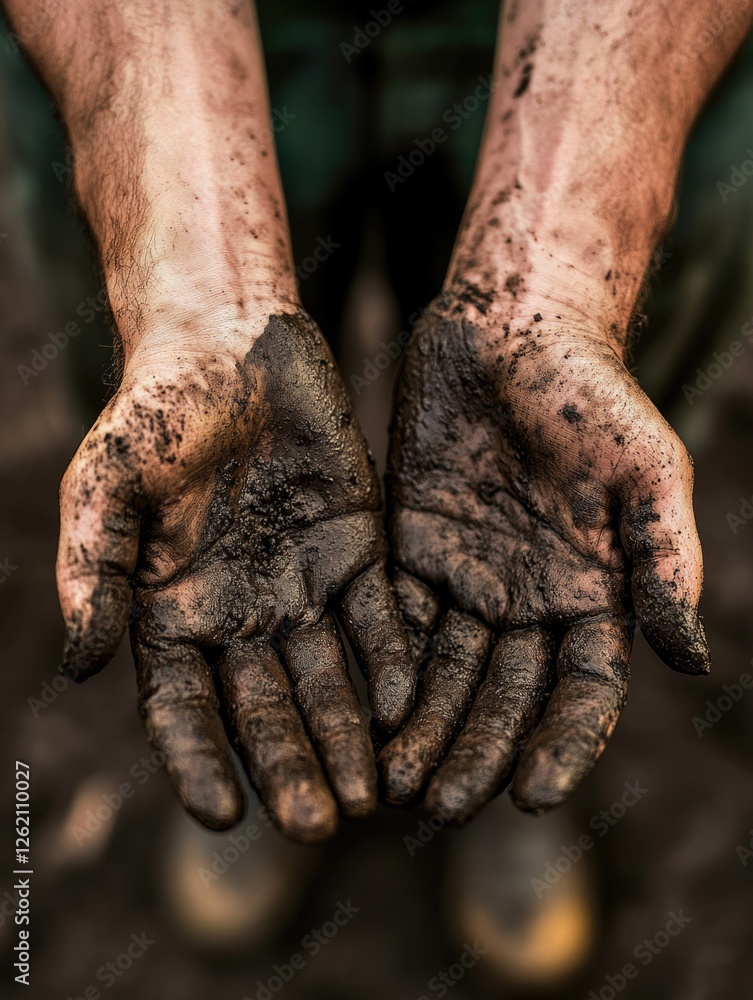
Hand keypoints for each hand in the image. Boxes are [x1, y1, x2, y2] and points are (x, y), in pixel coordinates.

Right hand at [57, 309, 414, 842]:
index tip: (222, 816)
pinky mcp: (357, 550)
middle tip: (322, 824)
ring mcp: (303, 587)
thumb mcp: (105, 485)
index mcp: (172, 612)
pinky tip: (407, 702)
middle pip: (265, 709)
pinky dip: (390, 658)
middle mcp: (241, 616)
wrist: (227, 343)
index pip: (182, 708)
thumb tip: (80, 665)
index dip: (196, 761)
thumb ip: (91, 570)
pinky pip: (377, 616)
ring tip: (376, 794)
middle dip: (292, 766)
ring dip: (350, 734)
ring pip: (329, 678)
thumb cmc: (154, 412)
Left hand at [379, 293, 707, 822]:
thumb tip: (692, 660)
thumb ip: (665, 561)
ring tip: (395, 785)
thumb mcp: (646, 472)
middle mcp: (530, 600)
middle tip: (441, 808)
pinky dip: (385, 668)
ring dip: (424, 728)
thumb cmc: (592, 394)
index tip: (531, 796)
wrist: (513, 327)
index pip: (582, 691)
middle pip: (504, 695)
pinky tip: (364, 711)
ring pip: (445, 671)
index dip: (562, 744)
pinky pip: (394, 619)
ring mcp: (468, 577)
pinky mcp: (410, 547)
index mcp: (593, 595)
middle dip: (476, 751)